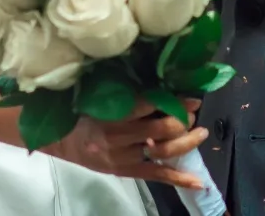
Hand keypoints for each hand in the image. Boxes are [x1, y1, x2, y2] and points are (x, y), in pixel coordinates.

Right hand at [46, 99, 208, 189]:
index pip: (148, 105)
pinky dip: (179, 178)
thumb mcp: (99, 95)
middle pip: (160, 129)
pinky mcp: (127, 171)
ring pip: (162, 151)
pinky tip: (197, 181)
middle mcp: (119, 135)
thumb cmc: (83, 111)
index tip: (191, 96)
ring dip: (186, 143)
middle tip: (192, 113)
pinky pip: (156, 175)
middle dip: (182, 120)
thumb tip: (159, 82)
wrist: (63, 140)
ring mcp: (125, 157)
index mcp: (112, 111)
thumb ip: (125, 92)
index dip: (173, 101)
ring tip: (201, 133)